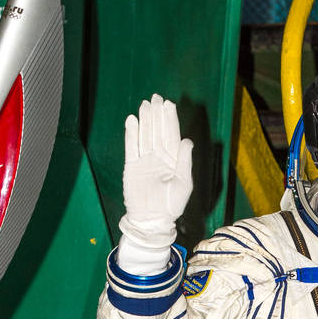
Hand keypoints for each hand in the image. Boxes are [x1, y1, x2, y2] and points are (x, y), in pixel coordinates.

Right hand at [121, 95, 193, 242]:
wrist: (152, 220)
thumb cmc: (171, 205)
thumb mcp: (184, 183)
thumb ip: (184, 161)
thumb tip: (187, 140)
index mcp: (173, 160)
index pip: (171, 135)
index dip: (170, 119)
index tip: (169, 104)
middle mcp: (159, 157)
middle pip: (158, 131)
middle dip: (157, 114)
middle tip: (156, 97)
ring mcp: (144, 161)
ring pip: (145, 135)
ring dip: (145, 120)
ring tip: (145, 104)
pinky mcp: (132, 166)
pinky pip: (131, 146)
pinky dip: (131, 133)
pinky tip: (132, 120)